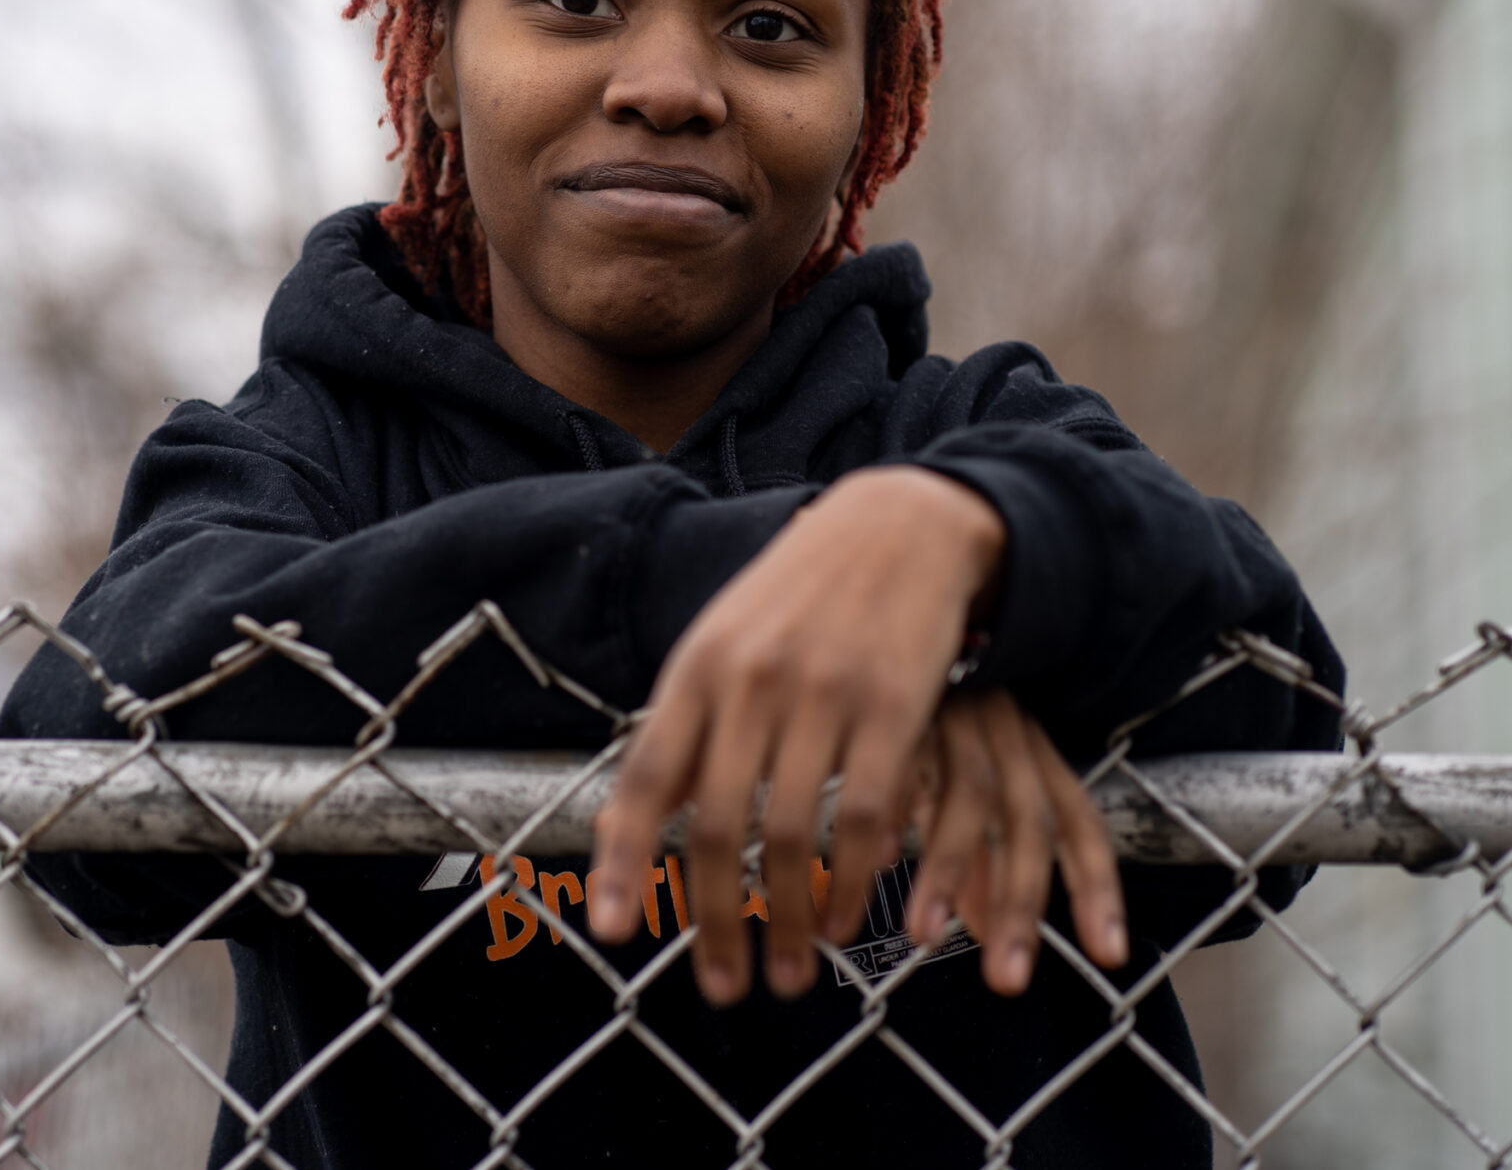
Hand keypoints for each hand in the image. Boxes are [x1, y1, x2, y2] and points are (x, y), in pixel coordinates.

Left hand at [585, 466, 1003, 1003]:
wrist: (900, 525)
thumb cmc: (802, 595)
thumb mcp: (725, 638)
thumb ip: (687, 723)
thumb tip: (632, 819)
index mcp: (697, 666)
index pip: (647, 778)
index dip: (622, 859)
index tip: (611, 930)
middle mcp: (750, 680)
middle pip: (716, 826)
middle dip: (715, 920)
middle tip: (726, 986)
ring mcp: (822, 692)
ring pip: (790, 834)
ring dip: (785, 919)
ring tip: (789, 973)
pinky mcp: (892, 704)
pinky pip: (865, 815)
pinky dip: (852, 881)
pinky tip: (846, 921)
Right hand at [905, 687, 1127, 993]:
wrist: (901, 588)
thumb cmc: (939, 702)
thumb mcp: (968, 776)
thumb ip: (980, 854)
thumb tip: (987, 928)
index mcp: (1031, 750)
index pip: (1079, 821)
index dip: (1096, 886)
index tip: (1109, 953)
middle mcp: (1004, 732)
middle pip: (1027, 821)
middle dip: (1022, 906)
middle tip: (1007, 980)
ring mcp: (953, 712)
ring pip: (968, 797)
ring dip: (949, 871)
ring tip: (925, 935)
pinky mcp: (899, 695)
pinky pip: (902, 757)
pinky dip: (890, 808)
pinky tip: (875, 856)